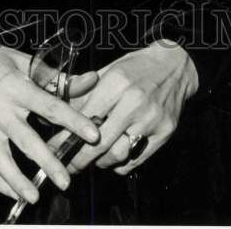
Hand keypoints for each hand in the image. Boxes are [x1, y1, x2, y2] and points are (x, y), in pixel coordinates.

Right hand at [0, 28, 99, 202]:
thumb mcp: (21, 59)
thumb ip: (55, 75)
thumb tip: (89, 80)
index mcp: (14, 87)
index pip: (49, 107)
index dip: (73, 120)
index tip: (92, 134)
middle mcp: (0, 110)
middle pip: (26, 141)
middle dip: (48, 162)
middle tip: (66, 180)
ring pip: (2, 160)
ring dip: (18, 182)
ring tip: (35, 197)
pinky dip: (0, 182)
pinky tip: (14, 193)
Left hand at [49, 39, 198, 175]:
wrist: (175, 65)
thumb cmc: (137, 67)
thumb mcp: (108, 71)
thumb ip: (85, 92)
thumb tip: (62, 114)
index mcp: (116, 82)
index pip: (85, 117)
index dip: (67, 135)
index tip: (54, 147)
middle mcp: (134, 102)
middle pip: (99, 142)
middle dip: (79, 158)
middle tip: (68, 165)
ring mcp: (151, 119)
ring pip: (118, 154)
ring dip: (101, 162)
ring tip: (93, 158)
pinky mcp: (165, 132)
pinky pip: (136, 159)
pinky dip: (121, 163)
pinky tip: (114, 157)